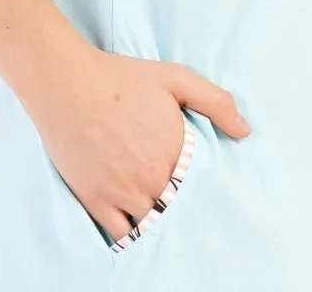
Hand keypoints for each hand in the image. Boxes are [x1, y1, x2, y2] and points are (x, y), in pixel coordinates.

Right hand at [23, 39, 251, 244]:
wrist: (66, 83)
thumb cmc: (121, 78)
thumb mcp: (175, 78)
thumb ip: (215, 102)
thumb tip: (245, 131)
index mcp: (176, 149)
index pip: (203, 186)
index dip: (207, 191)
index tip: (212, 192)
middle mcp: (152, 176)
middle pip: (179, 209)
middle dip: (185, 209)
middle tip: (189, 208)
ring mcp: (122, 192)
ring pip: (152, 224)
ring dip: (161, 222)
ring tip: (167, 218)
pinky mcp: (95, 200)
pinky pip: (120, 234)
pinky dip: (132, 235)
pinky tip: (137, 227)